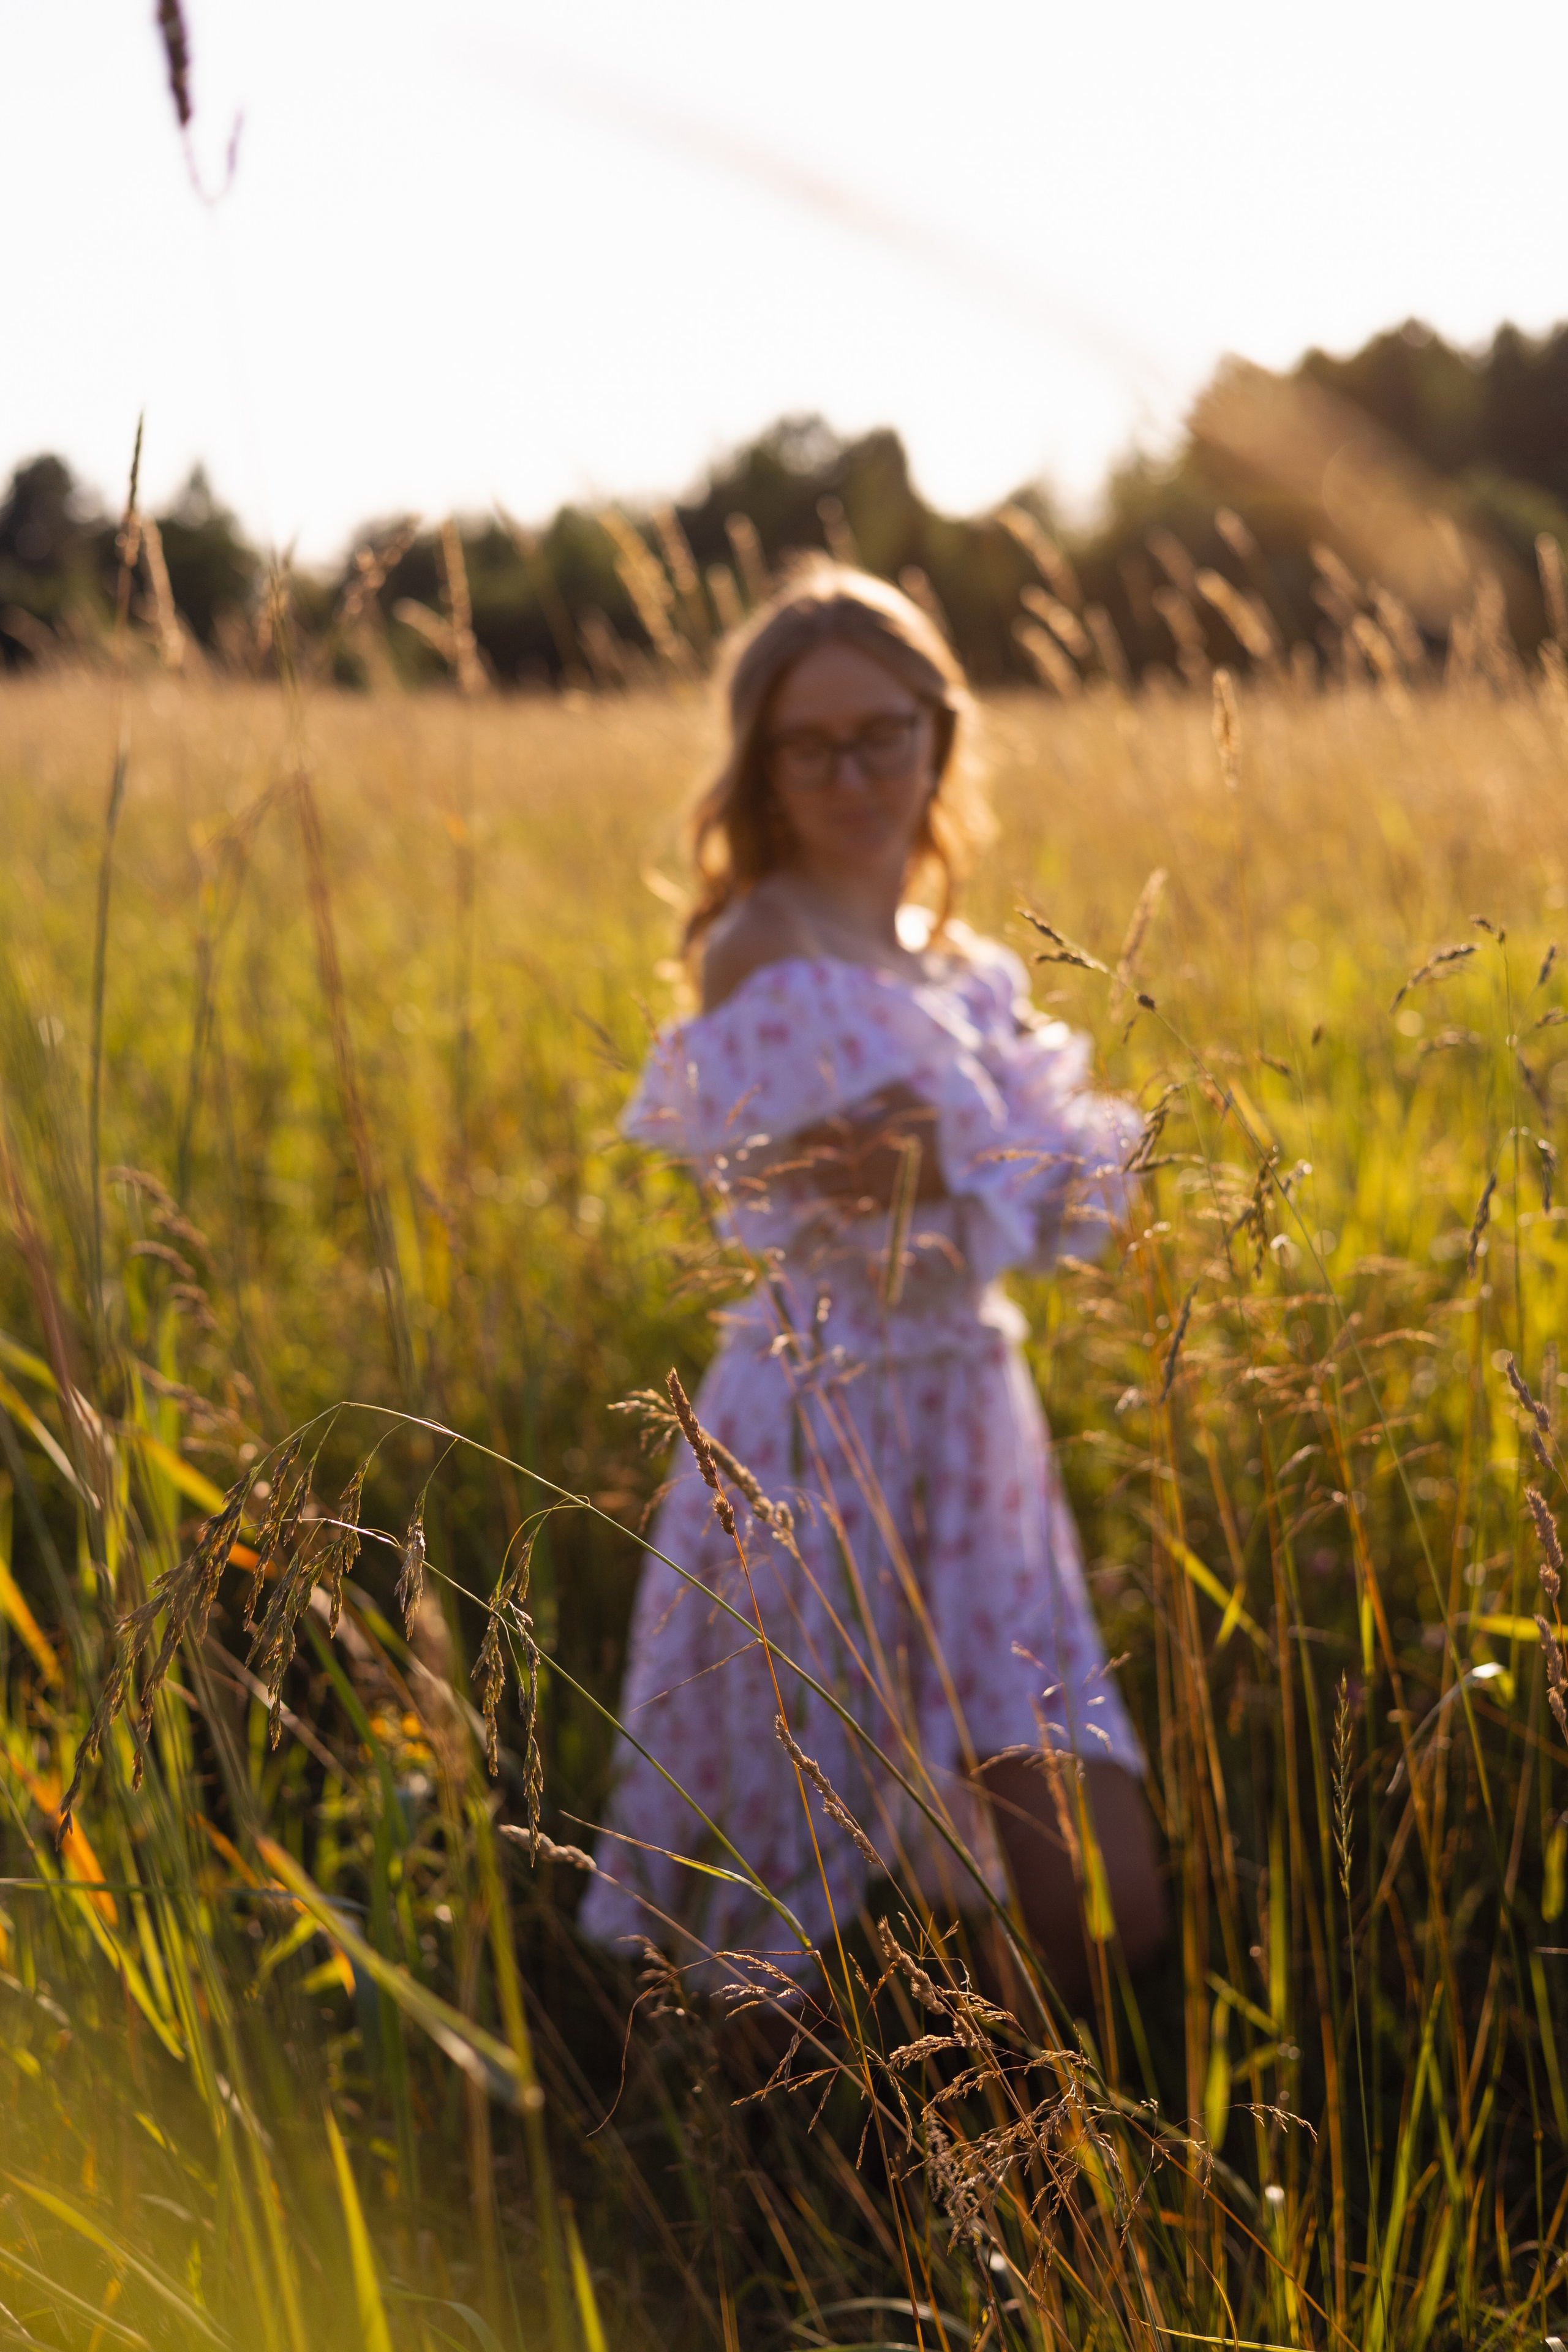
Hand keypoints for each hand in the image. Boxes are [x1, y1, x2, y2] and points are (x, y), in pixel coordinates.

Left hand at [789, 1083, 946, 1207]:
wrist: (956, 1152)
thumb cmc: (930, 1119)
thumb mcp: (903, 1094)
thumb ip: (878, 1088)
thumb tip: (860, 1080)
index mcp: (860, 1131)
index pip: (818, 1134)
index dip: (804, 1135)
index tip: (795, 1135)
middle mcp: (860, 1159)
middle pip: (820, 1164)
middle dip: (808, 1162)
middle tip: (801, 1159)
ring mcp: (870, 1182)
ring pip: (831, 1189)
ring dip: (820, 1185)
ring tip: (814, 1180)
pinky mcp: (883, 1201)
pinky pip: (853, 1209)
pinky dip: (841, 1208)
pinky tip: (835, 1206)